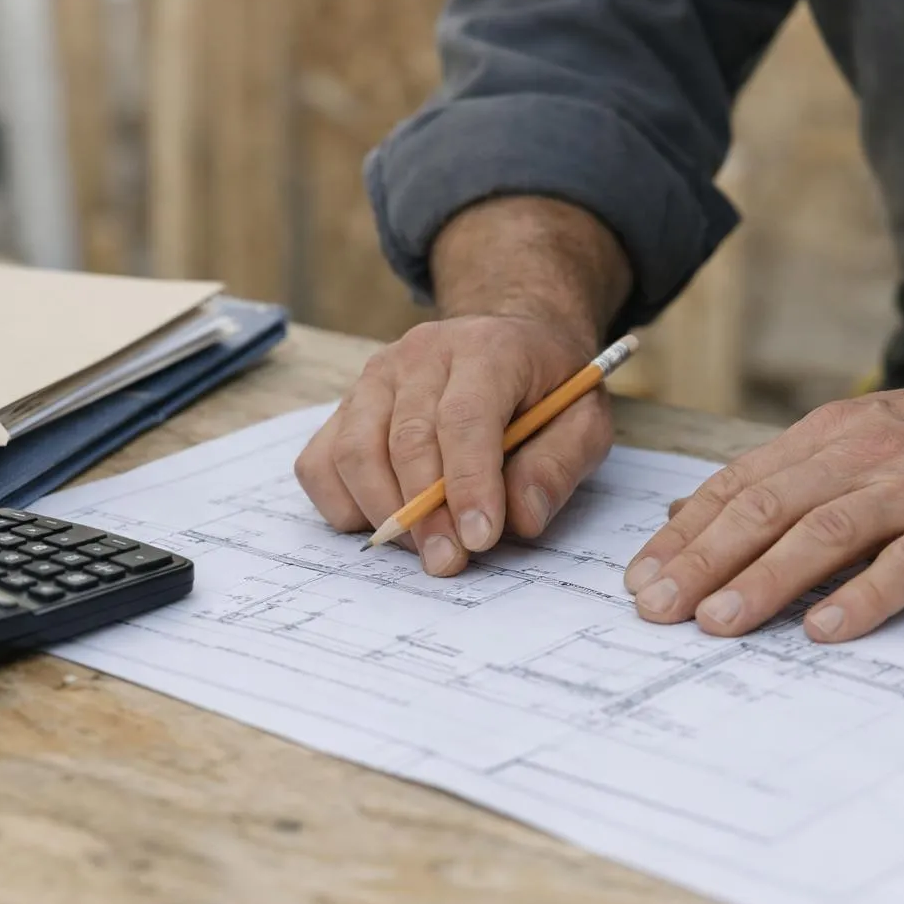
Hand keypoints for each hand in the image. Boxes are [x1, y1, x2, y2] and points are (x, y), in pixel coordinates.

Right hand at [295, 315, 612, 574]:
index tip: (479, 539)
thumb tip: (520, 517)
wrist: (507, 341)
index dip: (469, 483)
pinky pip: (320, 463)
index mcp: (486, 348)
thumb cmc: (545, 390)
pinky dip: (342, 503)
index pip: (464, 417)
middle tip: (448, 562)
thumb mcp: (583, 421)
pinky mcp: (346, 406)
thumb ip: (558, 465)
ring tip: (423, 550)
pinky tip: (383, 522)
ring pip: (354, 451)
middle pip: (406, 439)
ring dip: (383, 512)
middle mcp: (420, 354)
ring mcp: (374, 378)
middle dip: (425, 513)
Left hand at [624, 365, 903, 642]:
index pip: (737, 486)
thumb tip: (688, 511)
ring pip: (823, 533)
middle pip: (765, 510)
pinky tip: (824, 629)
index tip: (638, 578)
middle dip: (702, 562)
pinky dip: (863, 596)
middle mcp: (861, 456)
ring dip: (763, 580)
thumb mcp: (859, 441)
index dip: (683, 534)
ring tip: (717, 623)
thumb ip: (779, 478)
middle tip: (655, 609)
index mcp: (827, 438)